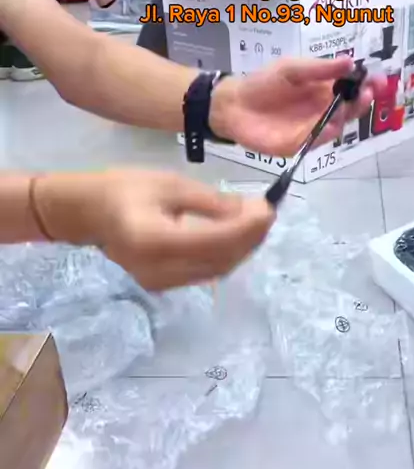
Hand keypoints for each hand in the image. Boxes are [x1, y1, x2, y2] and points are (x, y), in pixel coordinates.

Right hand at [32, 170, 274, 290]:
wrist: (88, 213)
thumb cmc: (124, 189)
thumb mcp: (170, 183)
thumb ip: (210, 201)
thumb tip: (249, 213)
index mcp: (155, 240)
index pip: (215, 242)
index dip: (247, 229)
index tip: (269, 208)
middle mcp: (160, 270)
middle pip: (221, 260)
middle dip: (250, 238)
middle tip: (268, 211)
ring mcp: (161, 283)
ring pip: (217, 270)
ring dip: (242, 248)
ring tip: (257, 221)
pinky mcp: (163, 285)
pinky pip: (205, 272)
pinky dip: (226, 255)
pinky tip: (237, 235)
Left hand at [209, 57, 384, 156]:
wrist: (233, 105)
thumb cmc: (262, 83)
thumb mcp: (292, 69)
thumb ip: (320, 68)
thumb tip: (350, 61)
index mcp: (323, 89)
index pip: (352, 89)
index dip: (366, 86)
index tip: (376, 81)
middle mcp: (322, 110)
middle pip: (350, 110)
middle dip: (362, 102)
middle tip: (367, 93)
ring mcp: (312, 129)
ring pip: (337, 126)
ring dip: (346, 117)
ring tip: (349, 106)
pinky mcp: (299, 144)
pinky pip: (318, 140)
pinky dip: (326, 133)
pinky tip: (331, 124)